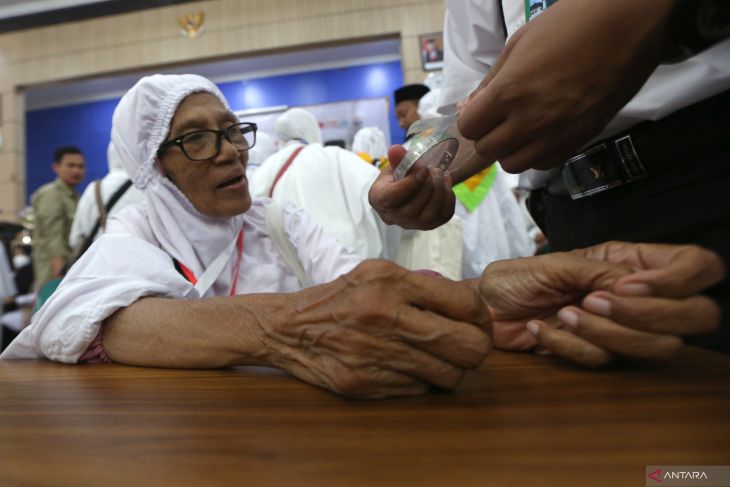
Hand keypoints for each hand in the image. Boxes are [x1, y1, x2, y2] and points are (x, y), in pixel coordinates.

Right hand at [257, 260, 490, 398]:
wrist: (286, 329)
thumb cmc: (340, 299)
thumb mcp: (377, 274)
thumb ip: (421, 286)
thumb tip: (469, 307)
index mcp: (391, 282)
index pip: (466, 304)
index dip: (482, 318)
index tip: (477, 323)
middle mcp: (384, 316)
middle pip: (468, 346)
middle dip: (476, 350)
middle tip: (467, 347)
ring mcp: (374, 353)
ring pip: (449, 375)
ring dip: (450, 370)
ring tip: (436, 359)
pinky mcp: (364, 383)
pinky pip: (419, 390)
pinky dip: (421, 382)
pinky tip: (406, 369)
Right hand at [368, 145, 455, 229]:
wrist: (408, 189)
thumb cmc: (397, 177)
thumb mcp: (394, 166)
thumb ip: (397, 159)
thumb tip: (396, 149)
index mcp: (379, 200)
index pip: (390, 198)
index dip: (408, 185)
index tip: (423, 169)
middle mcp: (394, 217)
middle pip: (411, 209)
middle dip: (427, 187)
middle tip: (434, 170)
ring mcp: (413, 224)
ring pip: (429, 215)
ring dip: (439, 192)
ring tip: (441, 174)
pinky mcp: (430, 225)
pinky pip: (443, 216)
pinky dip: (448, 198)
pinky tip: (446, 184)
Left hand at [457, 0, 674, 172]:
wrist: (626, 27)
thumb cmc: (571, 25)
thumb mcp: (519, 44)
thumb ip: (490, 82)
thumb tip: (468, 107)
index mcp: (510, 92)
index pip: (469, 128)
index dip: (472, 119)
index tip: (482, 109)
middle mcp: (531, 120)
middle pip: (488, 150)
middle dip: (488, 136)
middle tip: (500, 119)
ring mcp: (557, 135)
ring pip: (514, 164)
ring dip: (510, 150)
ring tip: (521, 129)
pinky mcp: (579, 140)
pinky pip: (544, 164)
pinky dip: (536, 154)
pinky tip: (543, 133)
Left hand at [479, 242, 724, 366]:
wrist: (483, 310)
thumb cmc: (514, 279)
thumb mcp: (555, 265)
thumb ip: (599, 272)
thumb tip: (633, 286)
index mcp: (631, 263)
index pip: (698, 266)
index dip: (679, 280)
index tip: (627, 285)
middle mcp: (637, 296)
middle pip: (695, 315)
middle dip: (648, 314)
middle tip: (594, 302)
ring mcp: (622, 329)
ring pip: (656, 346)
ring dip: (604, 332)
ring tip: (562, 314)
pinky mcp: (598, 353)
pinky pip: (605, 360)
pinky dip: (568, 345)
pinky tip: (539, 330)